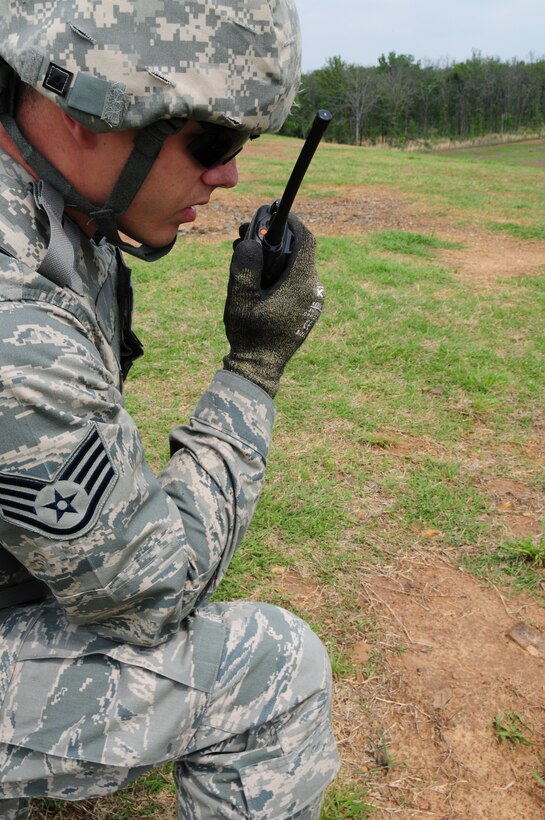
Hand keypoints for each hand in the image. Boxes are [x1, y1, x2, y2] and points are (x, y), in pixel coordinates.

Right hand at [223, 215, 323, 397]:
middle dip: (276, 239)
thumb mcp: (240, 298)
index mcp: (301, 284)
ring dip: (276, 256)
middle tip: (250, 234)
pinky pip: (296, 281)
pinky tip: (259, 277)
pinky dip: (280, 272)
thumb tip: (251, 242)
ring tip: (249, 255)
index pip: (305, 240)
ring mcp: (312, 301)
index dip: (291, 222)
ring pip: (297, 266)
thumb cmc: (249, 334)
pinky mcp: (306, 309)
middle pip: (300, 251)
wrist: (259, 368)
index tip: (275, 212)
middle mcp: (312, 290)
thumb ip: (245, 267)